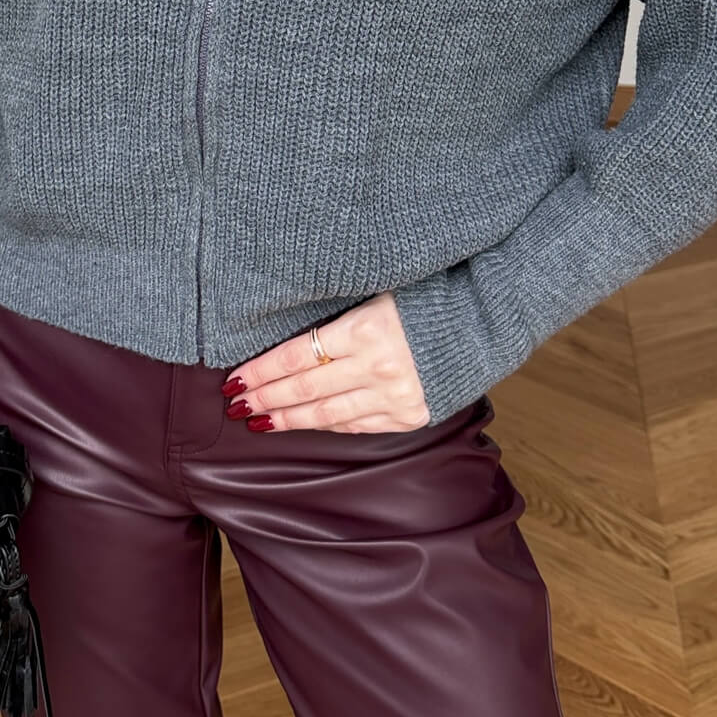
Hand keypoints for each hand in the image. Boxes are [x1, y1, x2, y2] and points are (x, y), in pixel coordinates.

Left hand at [222, 291, 429, 432]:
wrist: (482, 323)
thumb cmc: (425, 296)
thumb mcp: (376, 291)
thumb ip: (337, 314)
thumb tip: (288, 331)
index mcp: (364, 329)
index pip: (296, 356)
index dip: (261, 371)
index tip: (234, 379)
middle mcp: (377, 367)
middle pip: (304, 389)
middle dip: (265, 397)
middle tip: (236, 404)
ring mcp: (394, 396)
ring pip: (326, 414)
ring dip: (288, 418)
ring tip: (259, 420)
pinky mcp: (408, 415)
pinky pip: (356, 425)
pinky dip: (325, 425)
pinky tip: (304, 423)